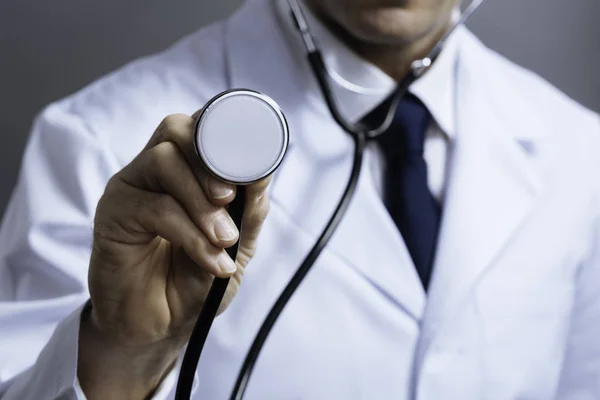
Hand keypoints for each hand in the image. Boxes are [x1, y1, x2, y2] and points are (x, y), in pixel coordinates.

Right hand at [78, 113, 270, 398]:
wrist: (164, 326)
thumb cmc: (198, 280)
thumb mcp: (238, 245)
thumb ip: (249, 209)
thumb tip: (264, 170)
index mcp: (187, 169)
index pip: (202, 127)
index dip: (227, 136)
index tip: (253, 167)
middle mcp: (156, 170)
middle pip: (178, 130)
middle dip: (213, 163)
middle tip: (230, 201)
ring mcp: (132, 188)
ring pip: (164, 161)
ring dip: (201, 201)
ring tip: (224, 240)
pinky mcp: (113, 214)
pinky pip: (153, 207)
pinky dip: (189, 232)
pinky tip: (210, 259)